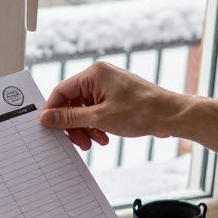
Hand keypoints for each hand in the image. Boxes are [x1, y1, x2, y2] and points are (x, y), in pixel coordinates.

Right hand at [39, 61, 192, 150]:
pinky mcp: (116, 96)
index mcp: (94, 74)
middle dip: (74, 124)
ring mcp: (109, 86)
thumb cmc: (141, 112)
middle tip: (78, 142)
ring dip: (86, 128)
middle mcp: (100, 77)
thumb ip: (69, 118)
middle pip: (73, 102)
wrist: (171, 116)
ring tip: (94, 142)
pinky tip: (103, 137)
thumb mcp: (99, 118)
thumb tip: (46, 118)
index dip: (54, 111)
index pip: (61, 91)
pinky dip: (97, 125)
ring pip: (85, 109)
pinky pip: (97, 111)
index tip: (51, 128)